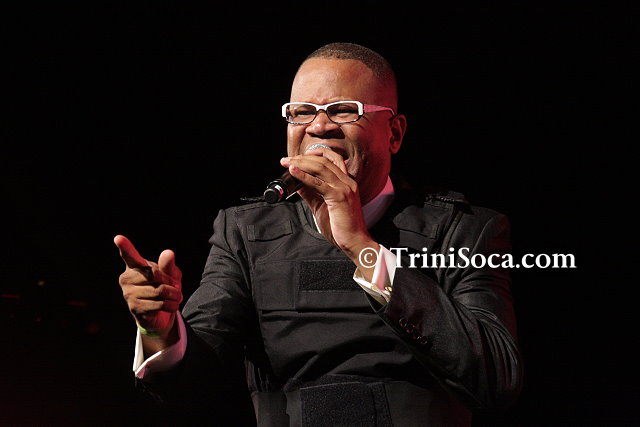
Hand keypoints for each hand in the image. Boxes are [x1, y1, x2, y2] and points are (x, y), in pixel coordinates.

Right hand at [114, 235, 182, 335]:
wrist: (160, 312)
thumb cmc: (164, 286)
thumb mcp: (170, 274)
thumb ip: (168, 265)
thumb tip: (168, 253)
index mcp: (134, 266)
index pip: (129, 255)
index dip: (125, 246)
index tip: (118, 238)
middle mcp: (127, 278)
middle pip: (154, 275)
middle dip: (171, 282)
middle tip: (176, 286)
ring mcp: (128, 294)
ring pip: (160, 291)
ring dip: (174, 295)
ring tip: (175, 296)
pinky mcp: (135, 308)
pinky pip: (159, 304)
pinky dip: (172, 305)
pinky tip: (171, 305)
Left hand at [280, 148, 377, 263]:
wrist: (355, 242)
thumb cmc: (341, 227)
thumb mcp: (322, 207)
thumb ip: (311, 194)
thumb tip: (297, 185)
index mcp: (346, 182)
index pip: (333, 158)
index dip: (316, 153)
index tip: (300, 155)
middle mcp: (347, 182)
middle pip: (324, 160)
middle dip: (303, 157)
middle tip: (286, 159)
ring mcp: (344, 188)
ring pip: (321, 167)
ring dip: (301, 163)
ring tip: (287, 163)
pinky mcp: (339, 197)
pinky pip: (318, 183)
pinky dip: (303, 176)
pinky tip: (293, 172)